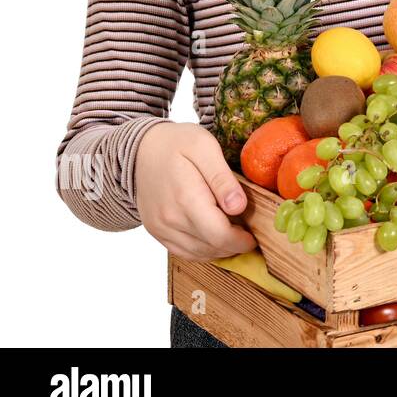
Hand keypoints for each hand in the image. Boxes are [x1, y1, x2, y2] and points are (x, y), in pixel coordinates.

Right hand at [135, 122, 256, 259]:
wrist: (141, 149)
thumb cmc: (176, 143)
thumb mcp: (205, 147)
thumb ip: (222, 178)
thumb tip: (238, 207)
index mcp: (186, 198)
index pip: (219, 235)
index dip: (241, 241)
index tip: (255, 235)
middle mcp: (170, 218)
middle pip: (211, 247)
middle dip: (235, 245)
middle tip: (249, 234)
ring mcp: (161, 227)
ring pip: (197, 253)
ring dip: (220, 250)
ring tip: (234, 235)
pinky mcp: (156, 230)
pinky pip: (182, 251)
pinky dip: (202, 250)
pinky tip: (214, 239)